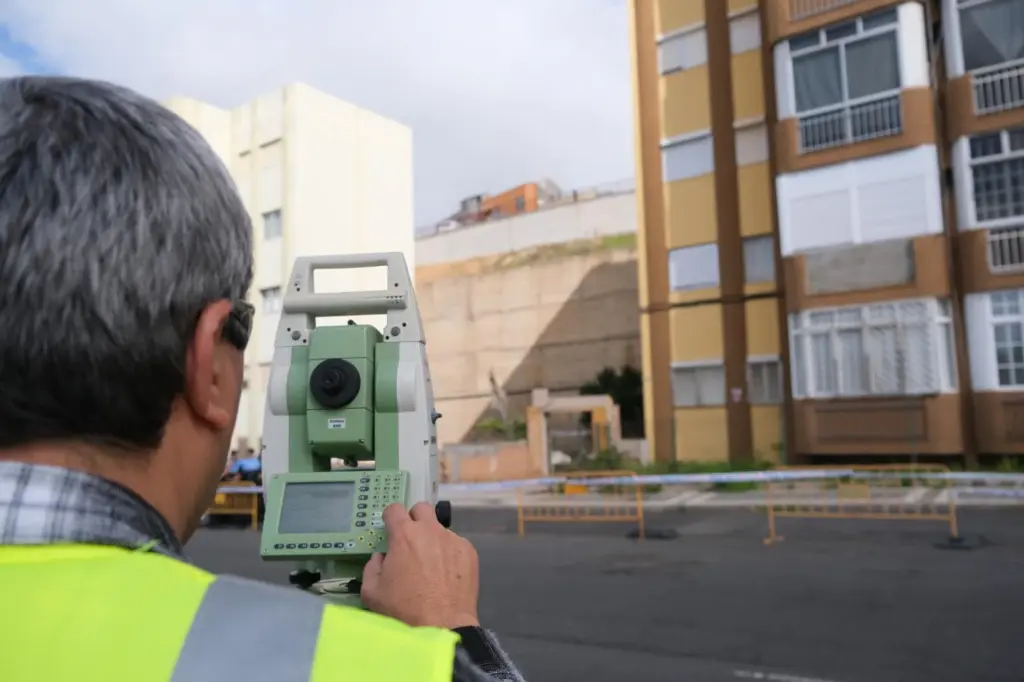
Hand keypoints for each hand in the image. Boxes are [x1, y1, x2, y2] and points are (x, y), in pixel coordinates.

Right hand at [361, 502, 479, 629]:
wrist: (442, 626)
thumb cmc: (403, 609)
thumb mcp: (372, 592)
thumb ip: (372, 567)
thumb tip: (381, 557)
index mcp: (404, 535)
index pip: (394, 509)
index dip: (391, 517)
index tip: (391, 528)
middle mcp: (430, 530)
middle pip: (421, 509)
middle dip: (415, 519)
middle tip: (412, 540)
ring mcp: (452, 539)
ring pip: (440, 529)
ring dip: (433, 539)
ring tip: (432, 565)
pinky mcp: (469, 551)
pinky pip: (456, 545)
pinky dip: (450, 554)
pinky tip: (447, 575)